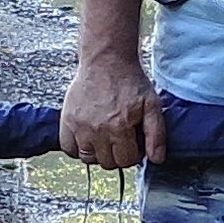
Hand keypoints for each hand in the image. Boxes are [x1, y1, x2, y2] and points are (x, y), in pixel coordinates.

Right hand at [63, 52, 167, 169]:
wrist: (106, 60)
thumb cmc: (130, 81)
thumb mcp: (152, 105)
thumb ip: (156, 135)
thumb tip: (156, 160)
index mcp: (120, 127)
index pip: (126, 161)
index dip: (133, 154)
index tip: (133, 141)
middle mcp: (98, 130)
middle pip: (107, 163)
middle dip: (116, 154)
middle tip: (120, 138)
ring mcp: (80, 126)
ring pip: (87, 158)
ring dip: (98, 152)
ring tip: (104, 137)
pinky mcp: (67, 119)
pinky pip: (68, 148)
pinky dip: (77, 148)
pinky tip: (87, 137)